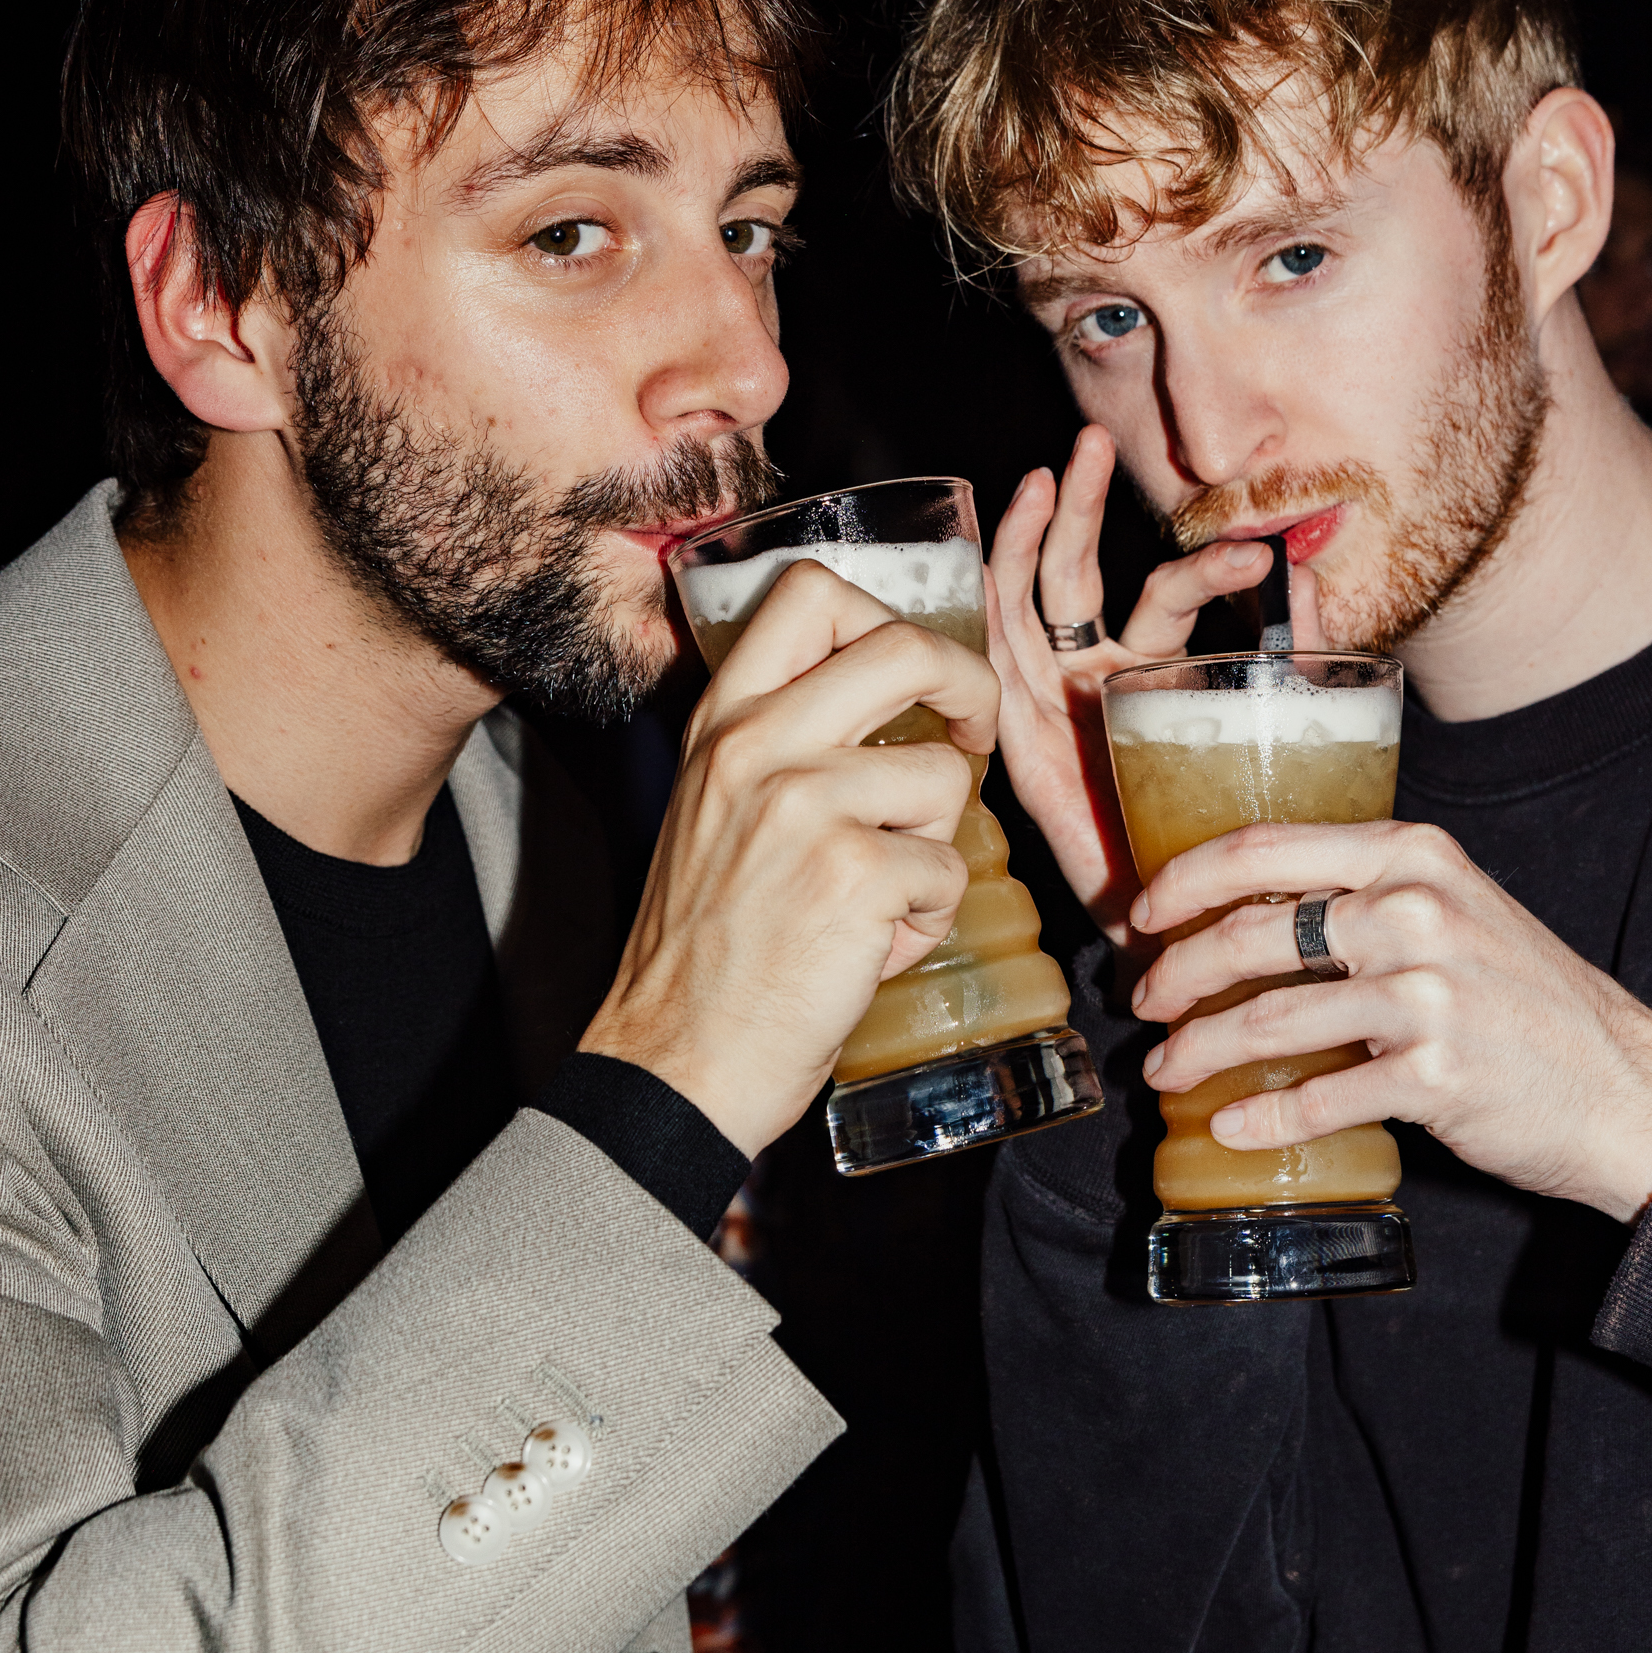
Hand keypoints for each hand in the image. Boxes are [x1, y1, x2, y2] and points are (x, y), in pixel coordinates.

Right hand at [581, 563, 998, 1159]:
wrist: (675, 1060)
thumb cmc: (707, 949)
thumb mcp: (714, 809)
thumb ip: (782, 744)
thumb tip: (895, 705)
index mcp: (723, 722)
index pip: (810, 592)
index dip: (889, 616)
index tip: (916, 674)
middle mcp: (757, 744)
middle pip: (906, 645)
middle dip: (972, 684)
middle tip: (975, 732)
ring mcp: (805, 804)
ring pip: (943, 776)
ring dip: (936, 845)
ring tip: (879, 900)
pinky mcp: (855, 874)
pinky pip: (948, 869)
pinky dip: (928, 920)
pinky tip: (869, 950)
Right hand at [985, 426, 1280, 934]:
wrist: (1170, 932)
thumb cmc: (1215, 838)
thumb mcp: (1264, 734)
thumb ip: (1289, 658)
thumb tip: (1314, 579)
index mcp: (1151, 673)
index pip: (1167, 596)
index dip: (1205, 569)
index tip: (1258, 556)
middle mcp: (1091, 676)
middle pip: (1077, 573)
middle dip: (1083, 507)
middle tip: (1094, 443)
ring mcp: (1046, 702)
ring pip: (1027, 600)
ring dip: (1031, 534)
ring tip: (1045, 474)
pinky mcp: (1016, 740)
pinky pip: (991, 661)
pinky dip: (984, 605)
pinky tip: (986, 558)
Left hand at [1130, 817, 1651, 1220]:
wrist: (1626, 1088)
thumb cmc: (1531, 1002)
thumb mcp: (1459, 912)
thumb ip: (1371, 899)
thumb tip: (1253, 914)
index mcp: (1413, 856)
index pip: (1265, 846)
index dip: (1185, 880)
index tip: (1143, 913)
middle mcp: (1416, 911)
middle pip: (1251, 932)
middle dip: (1177, 972)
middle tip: (1146, 1001)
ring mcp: (1427, 992)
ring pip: (1270, 1017)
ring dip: (1202, 1050)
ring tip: (1170, 1070)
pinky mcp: (1434, 1073)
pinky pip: (1318, 1096)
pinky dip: (1262, 1117)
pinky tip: (1230, 1127)